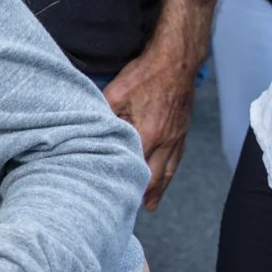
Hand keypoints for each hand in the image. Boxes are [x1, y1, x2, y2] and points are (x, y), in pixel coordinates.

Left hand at [102, 42, 195, 209]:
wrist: (177, 61)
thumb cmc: (146, 75)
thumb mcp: (115, 93)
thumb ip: (103, 116)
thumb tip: (89, 129)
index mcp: (148, 135)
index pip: (135, 168)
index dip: (125, 184)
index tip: (113, 197)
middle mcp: (166, 142)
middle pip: (154, 177)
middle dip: (142, 195)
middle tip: (130, 210)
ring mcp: (177, 138)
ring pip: (168, 172)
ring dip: (158, 189)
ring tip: (149, 205)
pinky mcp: (182, 132)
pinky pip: (176, 160)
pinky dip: (169, 174)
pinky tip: (164, 179)